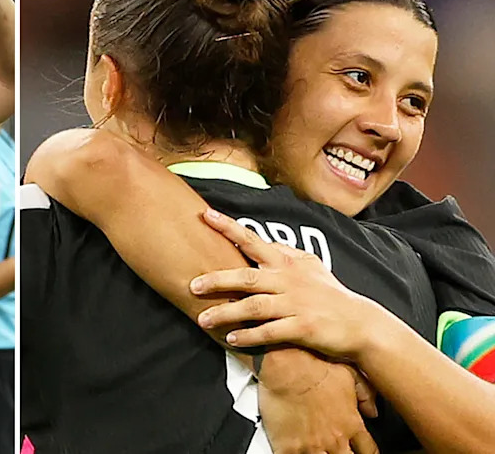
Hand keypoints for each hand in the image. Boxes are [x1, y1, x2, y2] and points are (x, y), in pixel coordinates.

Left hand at [191, 208, 381, 359]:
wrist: (360, 324)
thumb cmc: (329, 294)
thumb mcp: (310, 266)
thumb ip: (285, 253)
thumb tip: (263, 241)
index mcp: (287, 263)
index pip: (253, 241)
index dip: (229, 227)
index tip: (205, 215)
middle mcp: (288, 281)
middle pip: (246, 276)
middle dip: (217, 280)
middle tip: (192, 285)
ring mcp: (295, 305)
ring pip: (254, 307)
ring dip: (226, 313)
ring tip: (202, 319)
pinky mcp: (303, 328)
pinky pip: (269, 332)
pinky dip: (249, 336)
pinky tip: (230, 339)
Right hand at [259, 360, 378, 453]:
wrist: (285, 366)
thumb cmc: (313, 366)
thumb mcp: (348, 373)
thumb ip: (365, 393)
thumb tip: (373, 409)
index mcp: (350, 423)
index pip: (369, 451)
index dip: (367, 453)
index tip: (361, 451)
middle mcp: (334, 439)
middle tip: (338, 450)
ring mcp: (311, 446)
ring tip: (318, 451)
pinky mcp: (288, 447)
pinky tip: (296, 452)